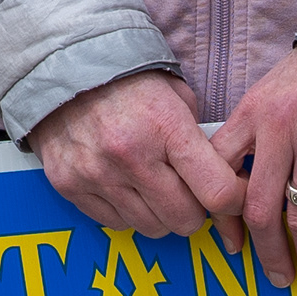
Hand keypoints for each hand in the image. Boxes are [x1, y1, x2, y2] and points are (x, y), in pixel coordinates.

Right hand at [31, 68, 243, 238]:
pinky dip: (128, 213)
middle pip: (185, 220)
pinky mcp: (70, 186)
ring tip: (155, 188)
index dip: (234, 202)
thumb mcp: (176, 97)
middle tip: (191, 193)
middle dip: (196, 211)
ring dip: (161, 215)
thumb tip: (228, 179)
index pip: (217, 191)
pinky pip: (116, 224)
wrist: (62, 67)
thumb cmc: (129, 82)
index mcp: (165, 127)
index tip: (234, 197)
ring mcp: (97, 174)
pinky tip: (126, 187)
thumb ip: (200, 140)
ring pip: (151, 228)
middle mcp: (130, 155)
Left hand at [216, 46, 296, 291]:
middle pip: (261, 207)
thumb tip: (235, 196)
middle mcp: (280, 129)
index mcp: (250, 117)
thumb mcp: (266, 98)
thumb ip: (248, 140)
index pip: (222, 177)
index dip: (223, 220)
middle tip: (279, 278)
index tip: (234, 247)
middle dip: (268, 252)